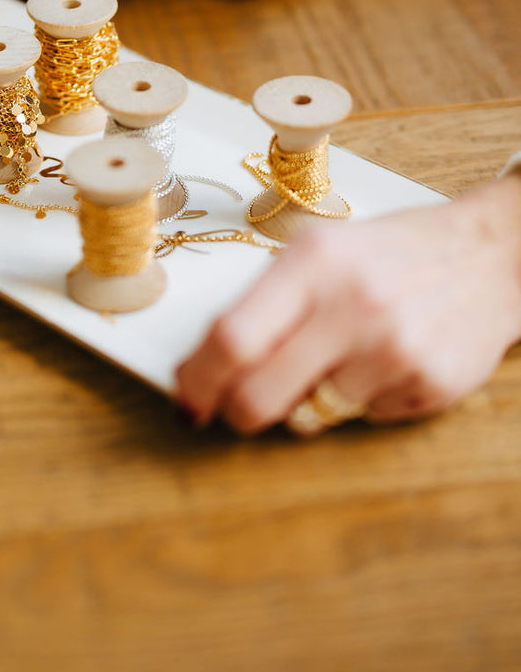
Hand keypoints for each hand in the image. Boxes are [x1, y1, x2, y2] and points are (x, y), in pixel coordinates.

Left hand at [175, 173, 520, 432]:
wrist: (486, 255)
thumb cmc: (387, 255)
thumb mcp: (320, 252)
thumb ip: (265, 302)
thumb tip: (204, 365)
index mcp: (314, 264)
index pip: (233, 338)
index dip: (198, 379)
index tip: (186, 399)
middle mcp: (353, 306)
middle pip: (260, 395)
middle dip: (237, 412)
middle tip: (235, 409)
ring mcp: (394, 351)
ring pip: (312, 414)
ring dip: (308, 400)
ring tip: (338, 358)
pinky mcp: (430, 386)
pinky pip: (365, 419)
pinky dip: (362, 400)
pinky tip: (383, 362)